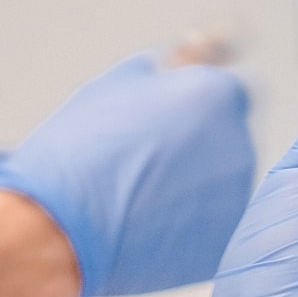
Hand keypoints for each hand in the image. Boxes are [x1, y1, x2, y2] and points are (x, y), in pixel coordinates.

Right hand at [0, 55, 254, 296]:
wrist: (58, 224)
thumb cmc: (80, 148)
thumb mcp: (120, 84)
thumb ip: (172, 68)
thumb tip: (200, 54)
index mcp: (216, 95)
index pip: (229, 92)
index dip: (198, 105)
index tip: (171, 119)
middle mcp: (239, 143)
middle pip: (229, 139)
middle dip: (198, 145)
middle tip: (145, 161)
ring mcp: (236, 196)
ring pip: (222, 184)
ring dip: (195, 186)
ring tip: (140, 197)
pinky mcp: (225, 242)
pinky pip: (212, 224)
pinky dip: (189, 225)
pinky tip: (147, 226)